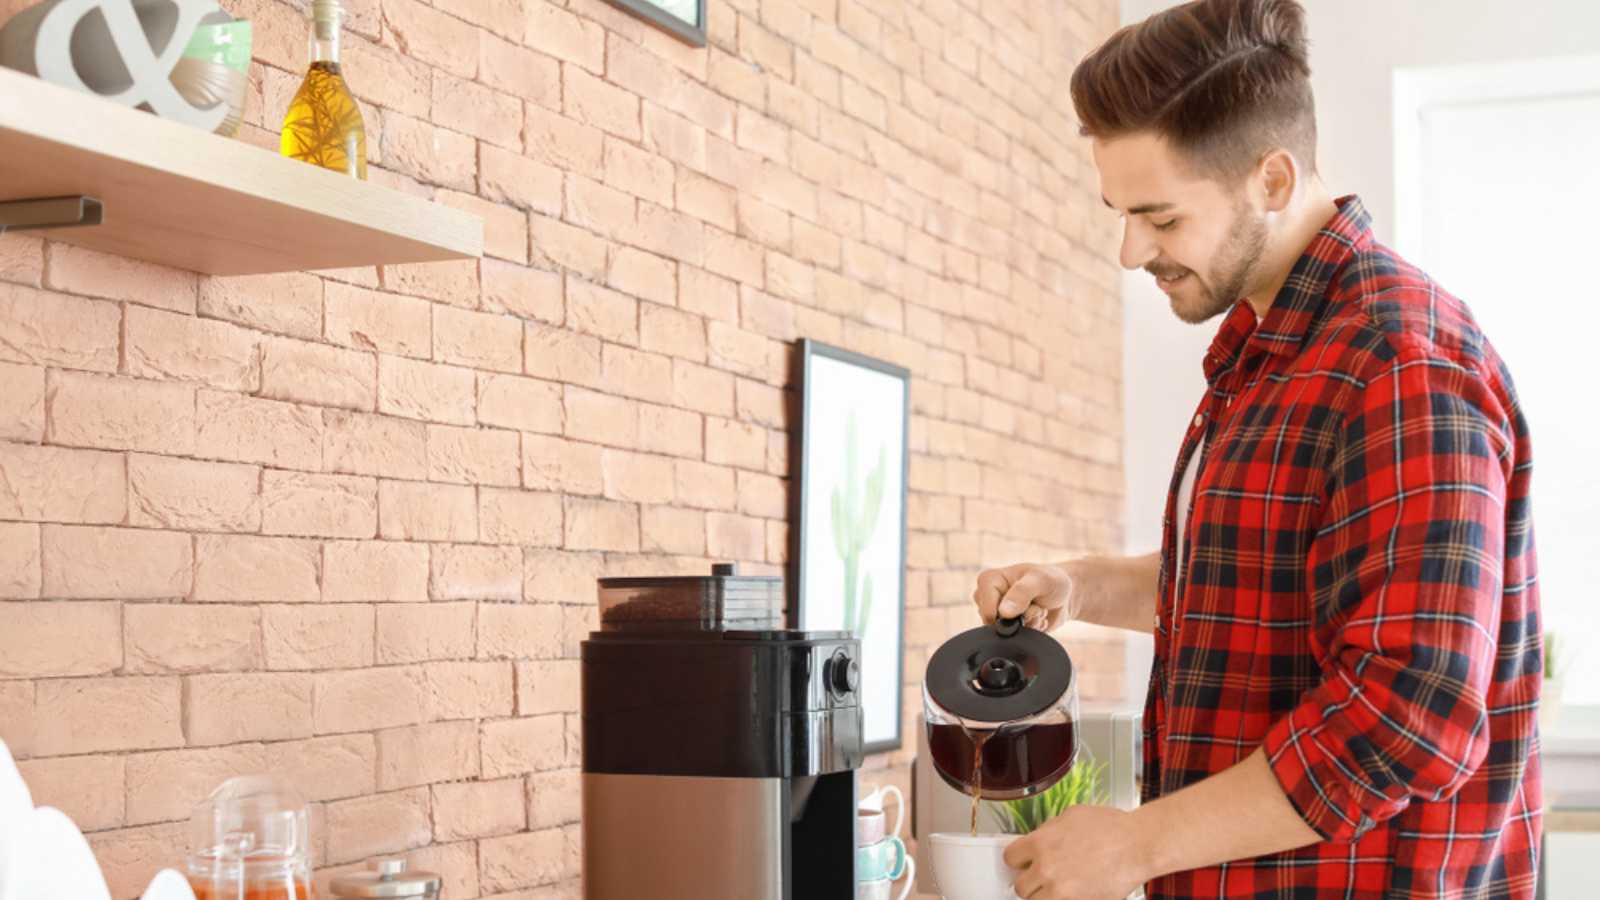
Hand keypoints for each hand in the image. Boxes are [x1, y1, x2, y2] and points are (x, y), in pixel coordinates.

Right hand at [972, 563, 1075, 631]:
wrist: (1066, 595)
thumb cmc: (1052, 580)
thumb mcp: (1040, 580)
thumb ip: (1021, 593)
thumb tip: (1003, 613)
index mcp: (990, 579)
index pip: (985, 606)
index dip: (1006, 612)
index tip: (1027, 603)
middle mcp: (989, 597)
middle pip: (994, 622)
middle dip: (1020, 619)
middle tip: (1035, 604)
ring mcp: (998, 614)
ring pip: (1006, 633)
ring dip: (1029, 624)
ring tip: (1038, 609)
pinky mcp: (1008, 627)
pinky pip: (1015, 639)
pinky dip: (1032, 631)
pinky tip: (1038, 619)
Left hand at [1005, 805, 1148, 899]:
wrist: (1138, 846)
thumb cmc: (1111, 828)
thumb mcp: (1070, 816)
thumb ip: (1048, 831)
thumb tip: (1037, 840)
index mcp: (1040, 843)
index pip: (1010, 858)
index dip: (1018, 860)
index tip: (1024, 862)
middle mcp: (1046, 869)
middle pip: (1020, 886)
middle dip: (1030, 880)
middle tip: (1042, 876)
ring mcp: (1061, 892)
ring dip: (1043, 895)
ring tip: (1058, 886)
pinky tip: (1070, 892)